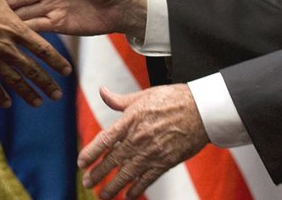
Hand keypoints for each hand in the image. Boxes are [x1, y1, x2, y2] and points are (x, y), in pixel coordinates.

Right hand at [0, 0, 72, 108]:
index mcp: (15, 27)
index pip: (42, 49)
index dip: (55, 61)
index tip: (66, 72)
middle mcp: (6, 48)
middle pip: (31, 70)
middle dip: (45, 83)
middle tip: (56, 96)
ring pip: (13, 81)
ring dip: (27, 93)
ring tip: (38, 103)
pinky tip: (7, 103)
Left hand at [79, 84, 208, 198]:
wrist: (200, 110)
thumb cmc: (172, 99)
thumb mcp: (143, 95)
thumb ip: (119, 100)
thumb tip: (102, 91)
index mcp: (131, 120)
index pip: (105, 140)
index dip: (91, 152)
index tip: (81, 162)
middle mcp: (139, 138)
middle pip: (113, 160)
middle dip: (98, 173)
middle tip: (87, 182)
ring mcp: (152, 152)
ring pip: (128, 174)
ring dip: (113, 186)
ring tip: (103, 194)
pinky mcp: (165, 162)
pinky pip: (147, 179)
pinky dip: (137, 189)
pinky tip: (128, 195)